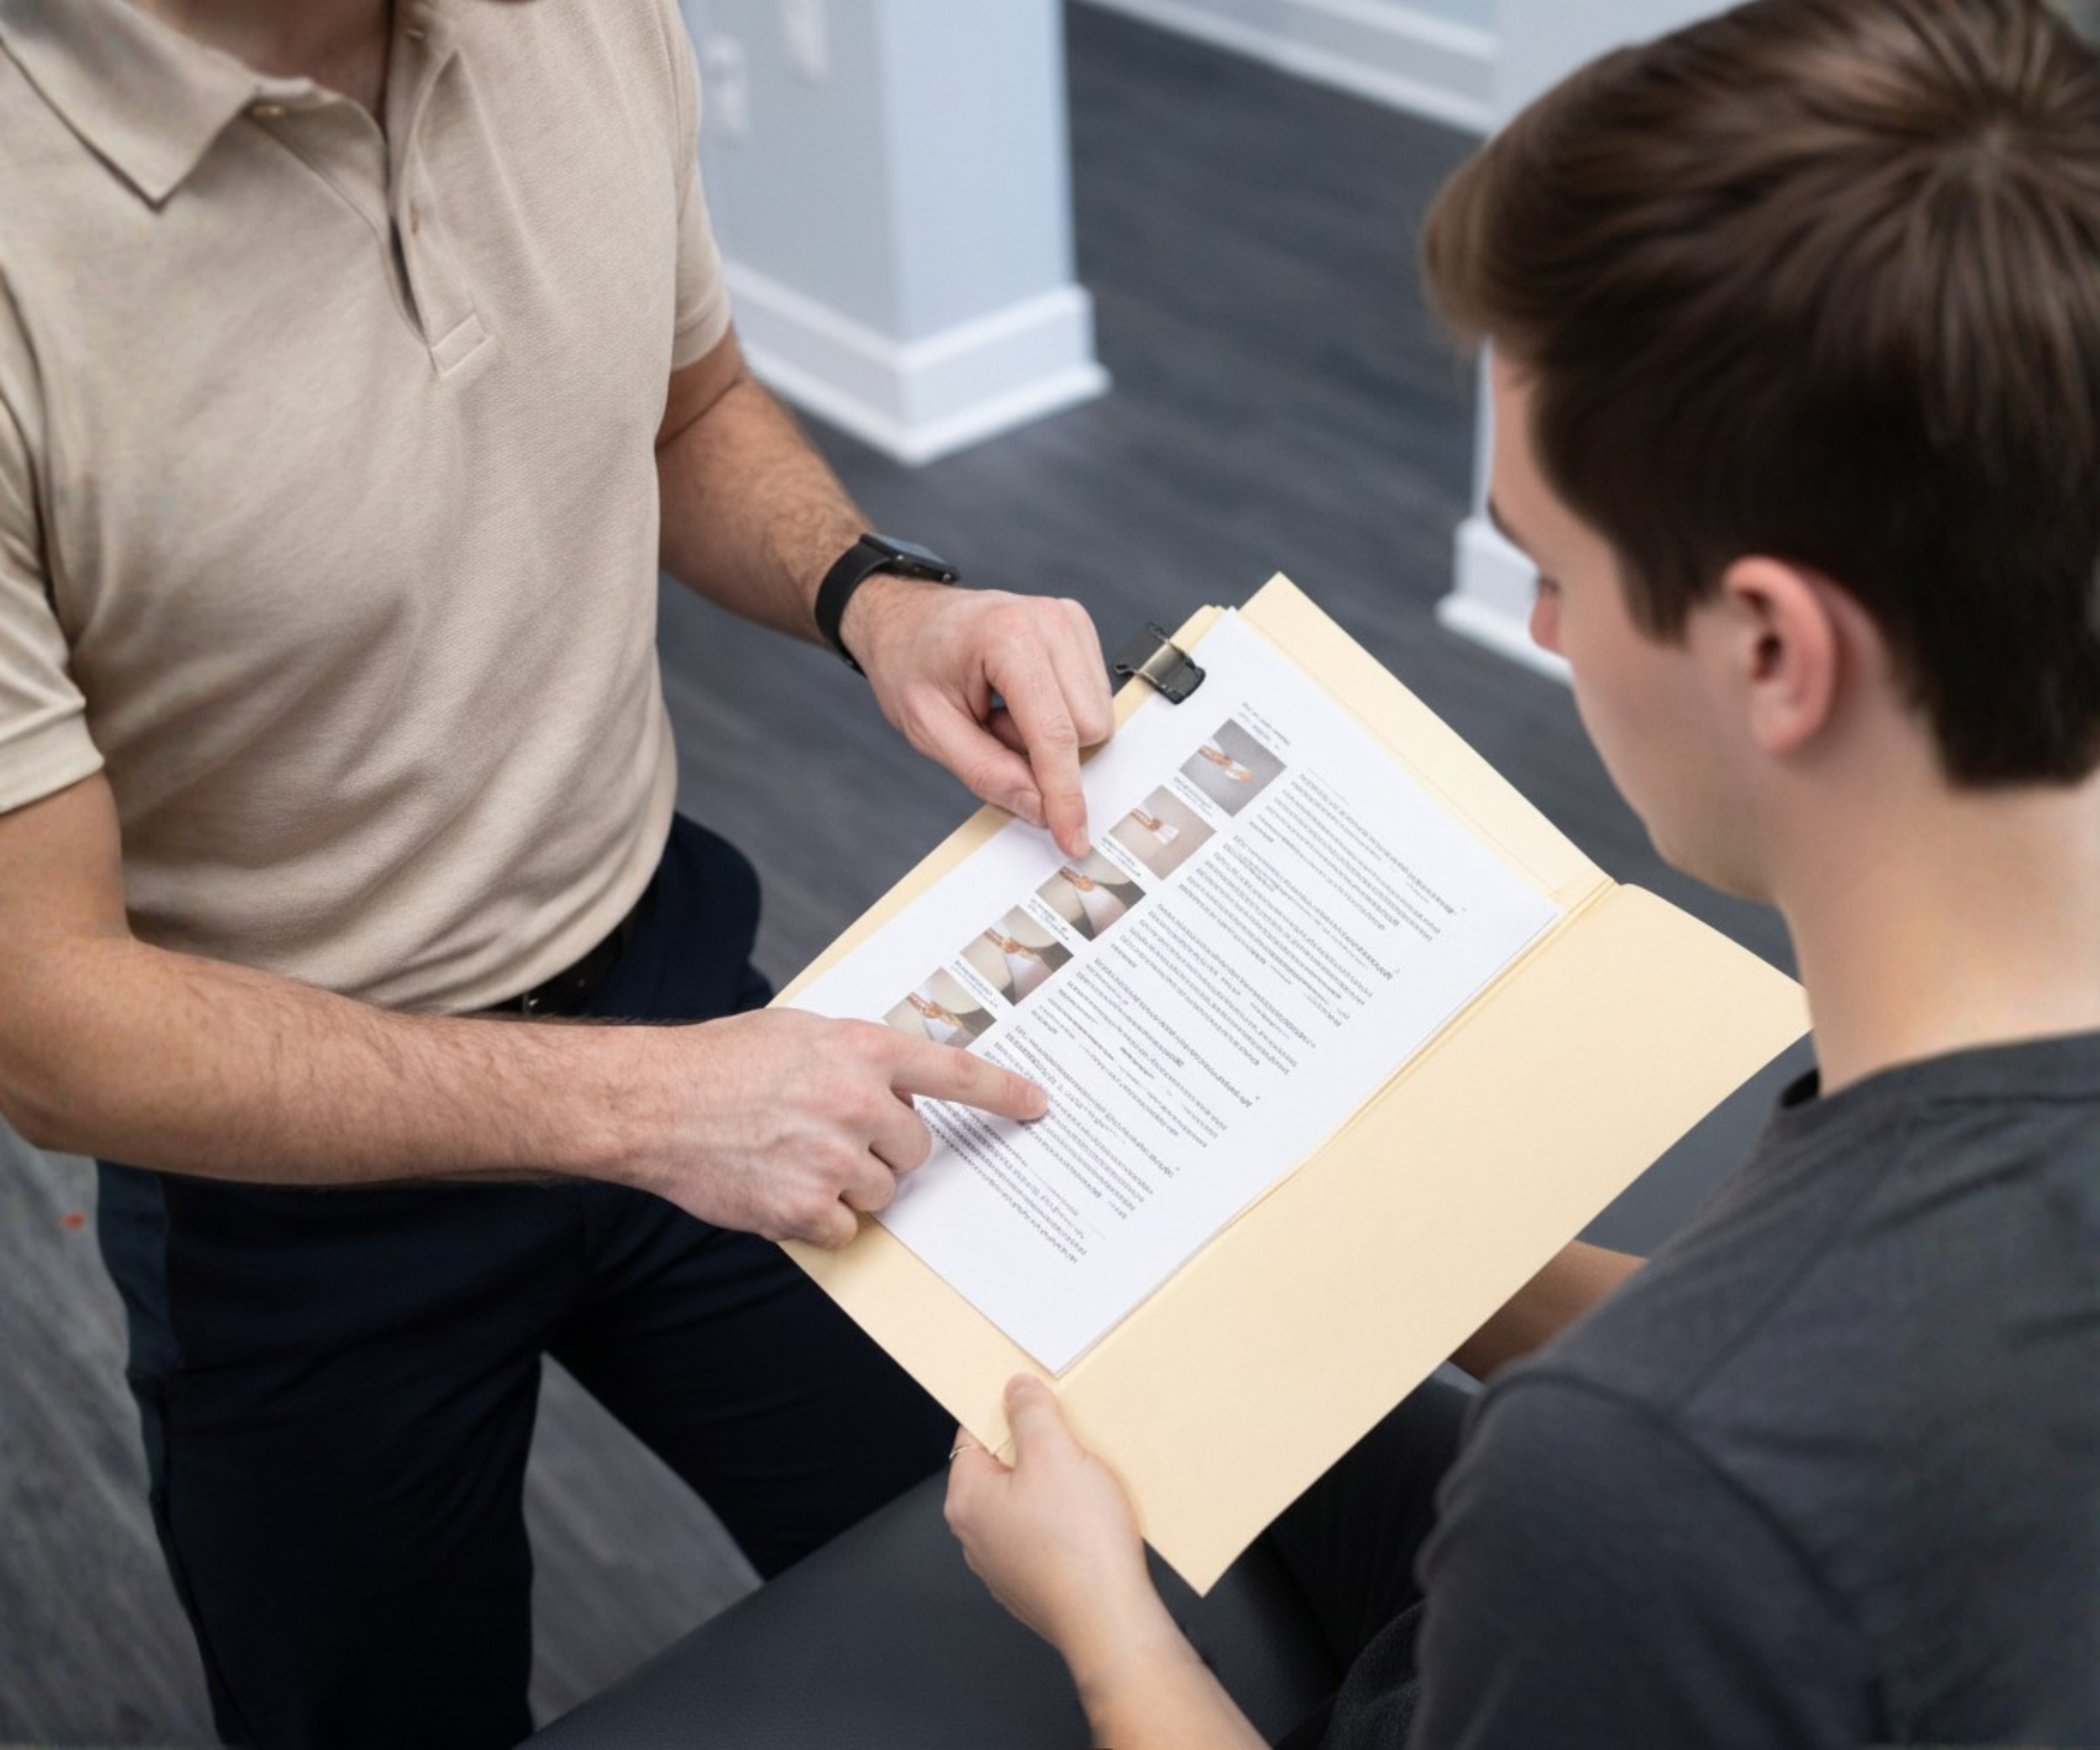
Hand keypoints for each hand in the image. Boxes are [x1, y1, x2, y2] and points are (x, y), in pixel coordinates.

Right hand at [626, 1009, 1045, 1246]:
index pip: (956, 1074)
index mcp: (863, 1050)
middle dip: (886, 1150)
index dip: (1003, 1092)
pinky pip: (844, 1230)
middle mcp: (859, 1103)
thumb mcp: (804, 1032)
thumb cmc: (723, 1061)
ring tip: (796, 1157)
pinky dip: (819, 1221)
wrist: (654, 1101)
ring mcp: (833, 1158)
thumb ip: (859, 1056)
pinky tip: (782, 1190)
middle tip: (835, 1135)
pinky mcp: (804, 1207)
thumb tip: (900, 1084)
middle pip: (916, 1148)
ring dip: (852, 1185)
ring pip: (883, 1192)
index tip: (1038, 1106)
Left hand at [842, 580, 1113, 859]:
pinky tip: (1020, 701)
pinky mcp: (1078, 629)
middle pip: (1089, 728)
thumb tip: (1040, 809)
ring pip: (1098, 719)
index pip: (1054, 732)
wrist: (906, 618)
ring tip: (1002, 713)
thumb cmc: (910, 664)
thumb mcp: (928, 729)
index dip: (1065, 794)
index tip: (1073, 839)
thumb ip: (986, 772)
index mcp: (1008, 636)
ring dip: (1052, 735)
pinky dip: (1059, 716)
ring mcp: (1069, 620)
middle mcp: (1050, 620)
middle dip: (1046, 753)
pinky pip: (1093, 701)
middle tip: (992, 731)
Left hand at [945, 1375, 1174, 1671]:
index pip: (972, 1437)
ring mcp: (1005, 1565)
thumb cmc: (1079, 1546)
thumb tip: (1015, 1390)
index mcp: (967, 1500)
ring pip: (1026, 1504)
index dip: (1003, 1413)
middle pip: (1001, 1471)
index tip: (1031, 1403)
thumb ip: (1031, 1413)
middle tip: (1070, 1442)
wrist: (1110, 1619)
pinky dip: (1066, 1521)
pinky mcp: (1035, 1584)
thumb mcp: (1055, 1453)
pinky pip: (1046, 1536)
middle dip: (1036, 1451)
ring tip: (1089, 1482)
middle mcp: (976, 1537)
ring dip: (1056, 1487)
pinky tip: (1094, 1519)